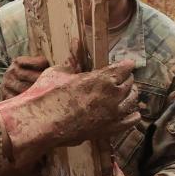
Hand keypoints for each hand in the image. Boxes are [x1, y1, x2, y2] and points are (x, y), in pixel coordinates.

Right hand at [0, 60, 138, 173]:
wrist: (41, 123)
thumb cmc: (47, 95)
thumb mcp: (59, 72)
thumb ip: (72, 62)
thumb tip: (76, 45)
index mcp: (101, 78)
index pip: (124, 68)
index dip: (126, 65)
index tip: (126, 64)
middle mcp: (112, 96)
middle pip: (129, 84)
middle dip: (127, 78)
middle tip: (123, 77)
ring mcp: (112, 114)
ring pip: (132, 101)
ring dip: (131, 94)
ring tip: (128, 92)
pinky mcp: (108, 130)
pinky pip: (130, 121)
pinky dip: (133, 116)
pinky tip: (132, 113)